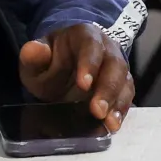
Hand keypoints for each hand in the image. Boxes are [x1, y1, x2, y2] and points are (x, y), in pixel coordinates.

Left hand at [18, 23, 134, 131]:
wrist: (61, 67)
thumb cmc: (49, 62)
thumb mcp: (35, 59)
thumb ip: (33, 55)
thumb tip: (33, 50)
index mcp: (84, 36)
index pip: (91, 45)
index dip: (89, 63)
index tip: (84, 85)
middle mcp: (106, 48)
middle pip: (114, 64)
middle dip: (108, 88)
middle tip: (97, 110)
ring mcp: (116, 66)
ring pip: (124, 80)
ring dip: (118, 102)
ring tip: (110, 123)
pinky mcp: (121, 84)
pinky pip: (126, 94)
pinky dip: (121, 110)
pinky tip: (113, 124)